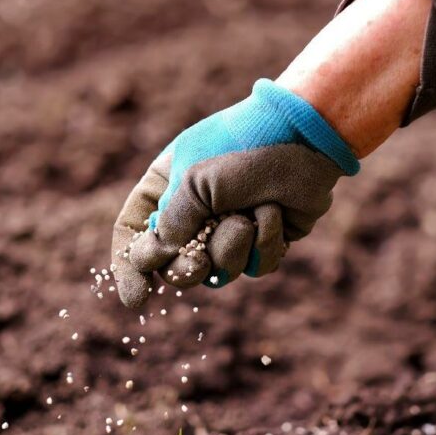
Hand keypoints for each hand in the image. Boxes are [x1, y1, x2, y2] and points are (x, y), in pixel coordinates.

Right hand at [111, 79, 358, 307]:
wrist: (305, 136)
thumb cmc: (243, 146)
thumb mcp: (195, 180)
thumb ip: (172, 223)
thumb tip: (158, 259)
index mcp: (166, 187)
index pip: (133, 233)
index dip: (130, 267)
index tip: (137, 298)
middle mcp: (195, 211)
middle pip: (174, 265)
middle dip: (186, 269)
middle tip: (197, 264)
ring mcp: (230, 227)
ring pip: (218, 271)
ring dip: (232, 247)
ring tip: (248, 215)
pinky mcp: (264, 240)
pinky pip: (255, 267)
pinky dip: (265, 243)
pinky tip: (274, 213)